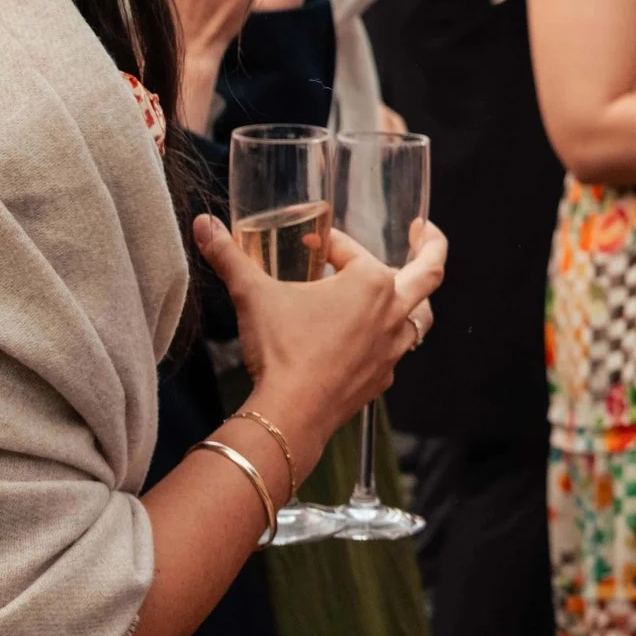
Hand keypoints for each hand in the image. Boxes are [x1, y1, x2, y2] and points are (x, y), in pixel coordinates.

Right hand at [193, 217, 445, 455]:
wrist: (292, 411)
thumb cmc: (281, 349)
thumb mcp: (252, 294)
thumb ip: (228, 256)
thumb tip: (203, 224)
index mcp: (371, 283)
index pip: (351, 250)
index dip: (328, 244)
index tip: (309, 245)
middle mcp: (394, 311)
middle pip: (429, 272)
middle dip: (432, 246)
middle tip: (426, 231)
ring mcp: (393, 347)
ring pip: (422, 314)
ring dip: (417, 297)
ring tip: (411, 286)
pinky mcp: (384, 376)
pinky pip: (398, 350)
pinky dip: (392, 337)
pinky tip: (377, 337)